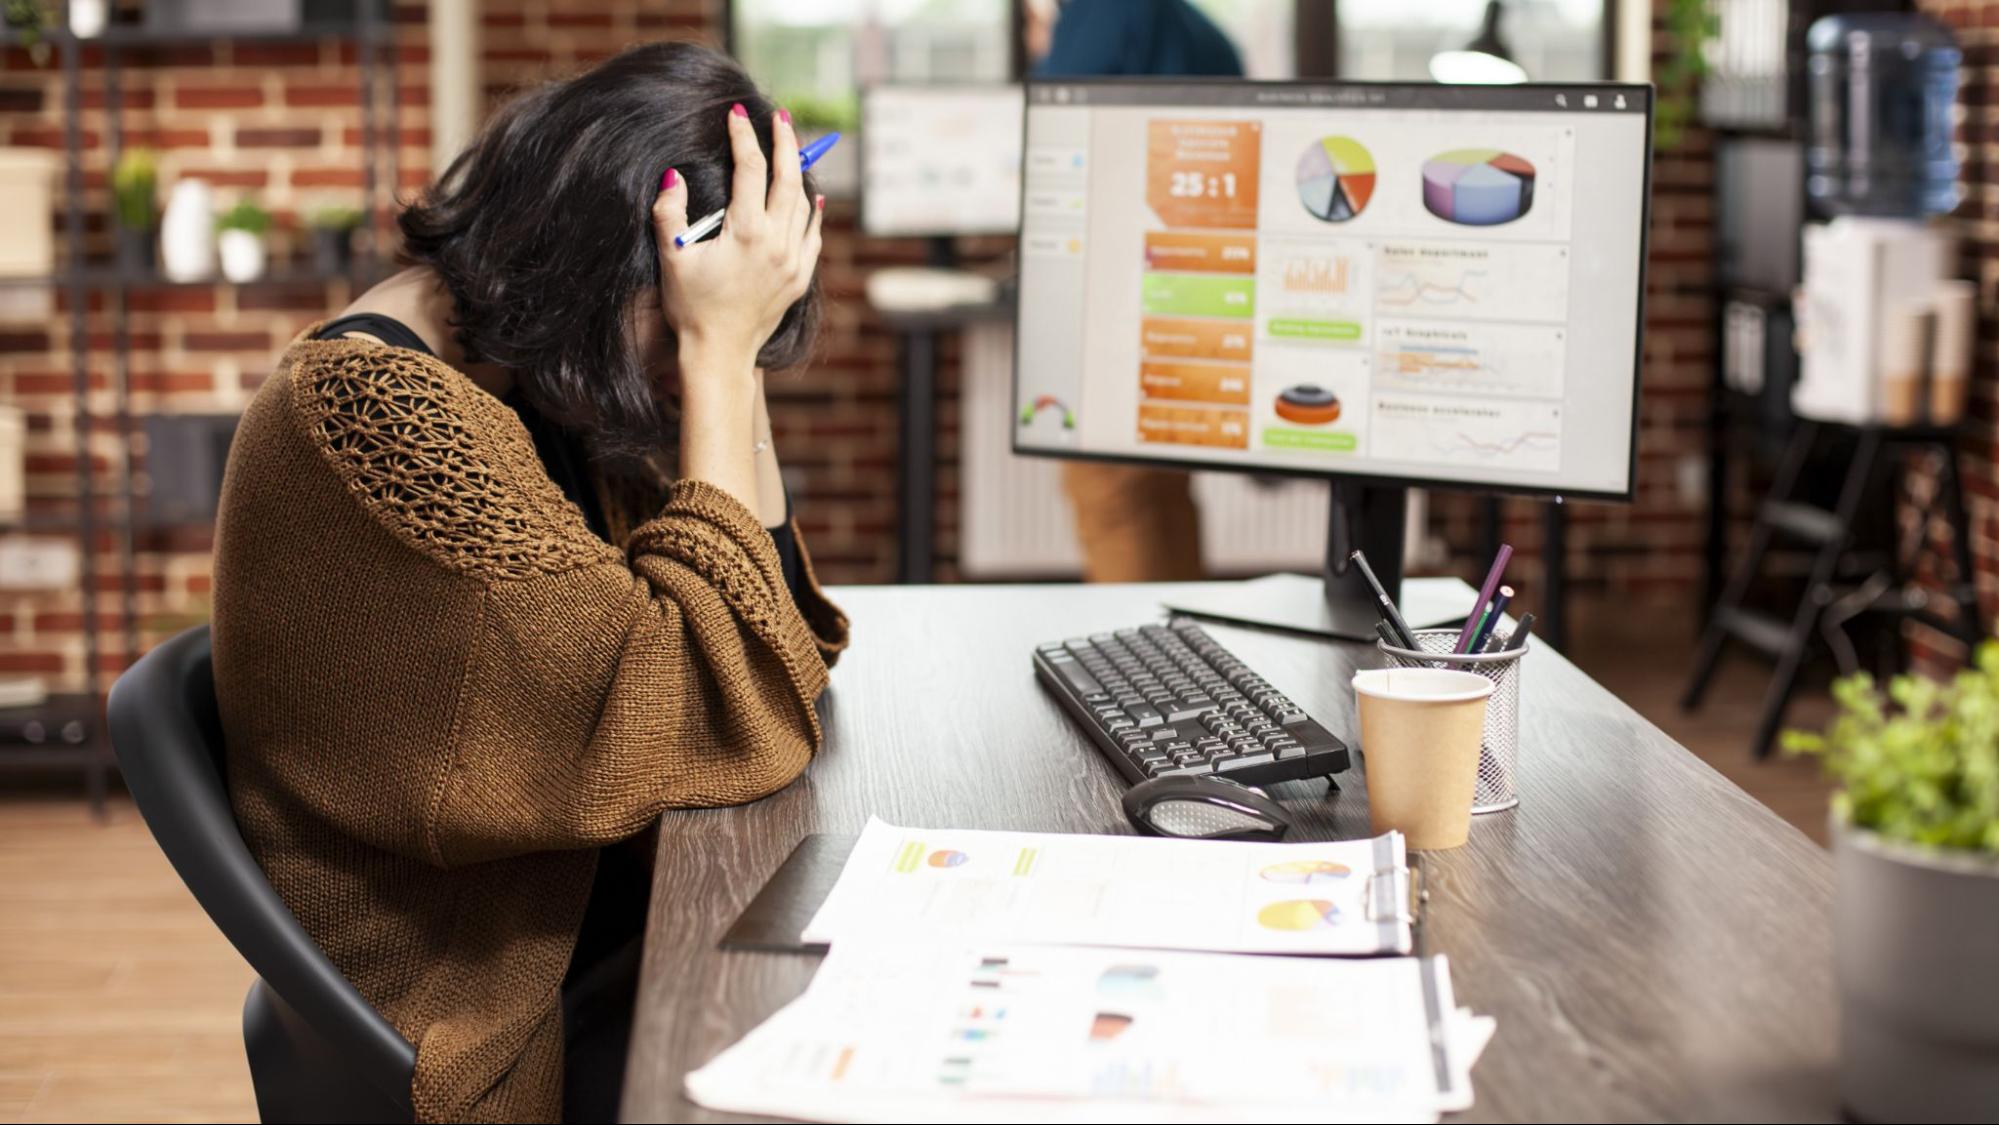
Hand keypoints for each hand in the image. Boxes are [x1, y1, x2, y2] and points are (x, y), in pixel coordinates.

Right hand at [652, 104, 823, 386]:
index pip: (750, 169)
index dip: (743, 137)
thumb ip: (669, 213)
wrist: (720, 352)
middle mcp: (777, 243)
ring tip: (790, 150)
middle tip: (779, 117)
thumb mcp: (672, 258)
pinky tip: (811, 197)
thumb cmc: (691, 307)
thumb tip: (673, 175)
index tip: (737, 115)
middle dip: (784, 142)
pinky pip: (814, 234)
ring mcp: (794, 261)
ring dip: (798, 173)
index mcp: (746, 233)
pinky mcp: (800, 277)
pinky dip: (812, 211)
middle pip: (788, 178)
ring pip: (804, 204)